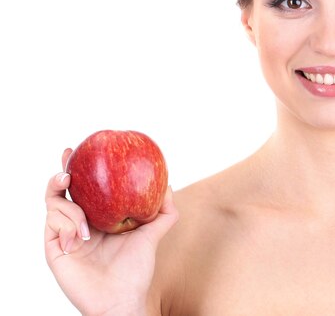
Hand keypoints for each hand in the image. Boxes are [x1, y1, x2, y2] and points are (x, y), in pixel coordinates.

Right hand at [45, 148, 178, 314]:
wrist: (121, 298)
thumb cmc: (135, 269)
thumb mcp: (153, 235)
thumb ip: (164, 212)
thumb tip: (169, 185)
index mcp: (97, 216)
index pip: (85, 186)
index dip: (80, 167)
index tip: (81, 147)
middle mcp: (78, 222)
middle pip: (62, 190)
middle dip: (61, 172)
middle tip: (68, 164)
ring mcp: (64, 234)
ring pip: (54, 203)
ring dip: (68, 202)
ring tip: (80, 207)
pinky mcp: (54, 247)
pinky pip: (53, 224)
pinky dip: (67, 222)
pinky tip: (83, 234)